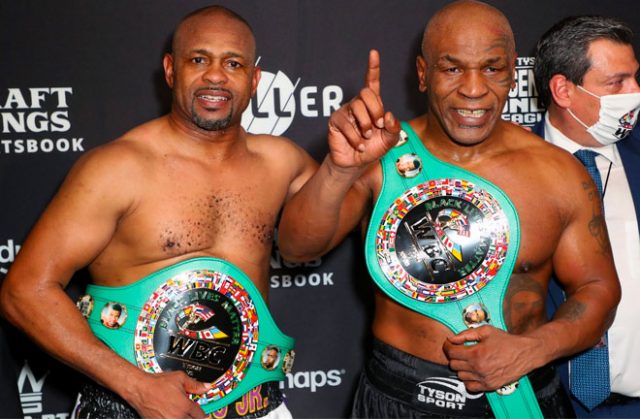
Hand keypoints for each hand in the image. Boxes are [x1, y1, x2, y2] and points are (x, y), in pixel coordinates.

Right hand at [127, 370, 211, 418]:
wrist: (140, 389)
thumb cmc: (157, 384)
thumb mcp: (179, 378)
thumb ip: (195, 384)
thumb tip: (206, 387)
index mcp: (184, 406)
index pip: (200, 415)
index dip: (200, 412)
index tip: (198, 410)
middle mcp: (177, 417)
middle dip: (193, 417)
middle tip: (189, 412)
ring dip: (183, 418)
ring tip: (179, 413)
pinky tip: (170, 415)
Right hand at [328, 49, 400, 168]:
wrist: (356, 163)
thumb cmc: (373, 149)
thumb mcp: (390, 140)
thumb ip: (394, 128)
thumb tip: (388, 115)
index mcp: (372, 105)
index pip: (372, 82)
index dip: (373, 67)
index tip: (373, 53)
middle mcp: (358, 104)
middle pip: (366, 93)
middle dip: (375, 110)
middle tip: (378, 126)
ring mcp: (345, 111)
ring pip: (357, 107)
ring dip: (366, 125)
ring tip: (367, 137)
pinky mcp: (335, 121)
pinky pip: (346, 124)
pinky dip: (356, 138)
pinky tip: (358, 145)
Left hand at [443, 326, 537, 391]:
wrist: (524, 353)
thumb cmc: (506, 341)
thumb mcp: (485, 331)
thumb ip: (466, 334)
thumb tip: (452, 339)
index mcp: (476, 353)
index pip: (451, 353)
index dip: (447, 347)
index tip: (449, 344)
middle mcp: (478, 368)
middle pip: (453, 364)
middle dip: (454, 356)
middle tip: (460, 350)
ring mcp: (484, 379)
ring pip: (460, 376)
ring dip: (461, 367)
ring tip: (468, 360)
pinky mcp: (489, 386)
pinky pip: (470, 386)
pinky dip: (468, 379)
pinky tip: (473, 371)